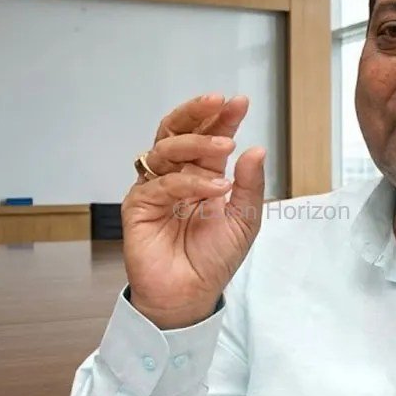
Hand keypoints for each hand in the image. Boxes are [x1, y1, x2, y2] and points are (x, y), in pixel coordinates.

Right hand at [121, 94, 265, 328]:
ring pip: (166, 149)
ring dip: (197, 143)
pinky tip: (216, 188)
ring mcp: (154, 189)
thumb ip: (249, 185)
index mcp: (201, 175)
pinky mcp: (138, 206)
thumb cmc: (214, 258)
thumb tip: (257, 149)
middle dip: (197, 113)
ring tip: (226, 147)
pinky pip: (162, 184)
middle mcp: (175, 176)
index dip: (222, 118)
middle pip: (177, 131)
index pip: (208, 137)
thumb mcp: (244, 219)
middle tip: (219, 102)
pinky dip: (190, 182)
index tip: (240, 101)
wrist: (191, 294)